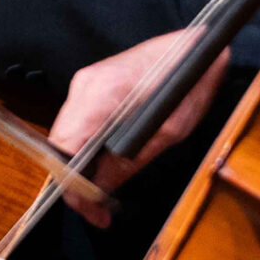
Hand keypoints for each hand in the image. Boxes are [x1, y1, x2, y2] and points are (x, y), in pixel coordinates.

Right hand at [45, 29, 229, 219]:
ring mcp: (85, 82)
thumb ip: (128, 163)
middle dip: (75, 182)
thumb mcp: (168, 133)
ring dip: (80, 166)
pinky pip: (77, 123)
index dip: (74, 188)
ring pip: (66, 135)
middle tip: (98, 210)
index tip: (93, 212)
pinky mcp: (92, 84)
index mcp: (101, 95)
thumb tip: (99, 192)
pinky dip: (86, 148)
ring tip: (102, 194)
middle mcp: (84, 85)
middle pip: (60, 144)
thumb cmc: (191, 82)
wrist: (200, 46)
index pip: (64, 150)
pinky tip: (104, 164)